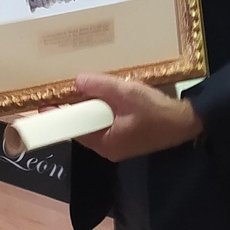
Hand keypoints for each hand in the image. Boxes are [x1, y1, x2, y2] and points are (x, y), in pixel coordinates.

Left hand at [72, 73, 202, 160]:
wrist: (186, 123)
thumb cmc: (156, 111)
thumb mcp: (127, 93)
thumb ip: (101, 87)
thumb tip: (77, 81)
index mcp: (105, 143)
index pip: (73, 130)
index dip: (59, 116)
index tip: (44, 104)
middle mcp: (108, 149)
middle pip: (82, 128)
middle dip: (74, 110)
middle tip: (64, 91)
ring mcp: (118, 145)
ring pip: (95, 126)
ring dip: (89, 110)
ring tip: (83, 90)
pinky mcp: (126, 139)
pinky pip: (106, 125)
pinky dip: (102, 112)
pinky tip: (104, 97)